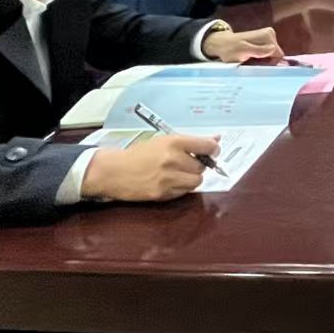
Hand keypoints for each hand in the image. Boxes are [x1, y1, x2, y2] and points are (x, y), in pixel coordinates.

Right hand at [83, 133, 217, 201]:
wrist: (116, 171)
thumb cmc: (140, 153)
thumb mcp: (164, 140)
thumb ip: (191, 141)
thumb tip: (217, 138)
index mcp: (174, 142)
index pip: (207, 146)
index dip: (213, 149)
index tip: (213, 151)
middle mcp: (173, 160)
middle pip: (202, 166)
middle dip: (198, 165)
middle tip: (188, 163)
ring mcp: (168, 178)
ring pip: (196, 181)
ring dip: (192, 178)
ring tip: (181, 173)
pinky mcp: (163, 194)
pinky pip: (184, 192)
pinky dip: (182, 187)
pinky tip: (171, 182)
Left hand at [202, 26, 281, 62]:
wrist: (222, 44)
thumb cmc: (231, 48)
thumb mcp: (244, 51)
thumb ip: (259, 50)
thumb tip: (274, 49)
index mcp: (268, 35)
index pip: (278, 54)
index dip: (270, 63)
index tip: (259, 66)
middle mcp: (270, 35)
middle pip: (275, 55)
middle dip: (267, 61)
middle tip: (253, 63)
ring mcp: (267, 38)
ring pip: (272, 56)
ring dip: (263, 61)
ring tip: (250, 61)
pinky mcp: (264, 42)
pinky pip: (267, 55)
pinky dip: (261, 59)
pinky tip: (252, 59)